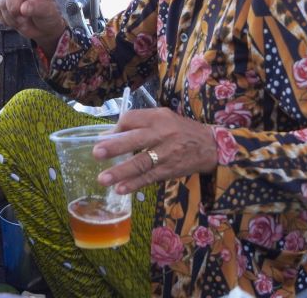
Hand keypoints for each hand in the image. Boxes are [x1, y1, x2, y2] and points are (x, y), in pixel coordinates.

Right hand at [0, 0, 65, 55]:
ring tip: (25, 20)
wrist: (42, 29)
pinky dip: (7, 21)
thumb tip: (23, 8)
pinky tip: (17, 21)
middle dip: (16, 10)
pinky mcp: (1, 5)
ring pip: (4, 5)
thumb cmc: (48, 15)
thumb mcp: (49, 12)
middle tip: (27, 18)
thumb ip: (38, 8)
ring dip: (14, 18)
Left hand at [93, 108, 218, 194]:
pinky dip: (134, 184)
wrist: (210, 146)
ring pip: (141, 162)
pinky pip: (149, 177)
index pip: (132, 118)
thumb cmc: (180, 130)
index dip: (116, 128)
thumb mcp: (163, 118)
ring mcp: (166, 153)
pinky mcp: (169, 170)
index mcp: (158, 117)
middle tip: (97, 153)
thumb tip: (109, 134)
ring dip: (121, 171)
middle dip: (115, 147)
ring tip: (103, 179)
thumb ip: (139, 123)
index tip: (102, 139)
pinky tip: (121, 189)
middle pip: (135, 139)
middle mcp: (162, 133)